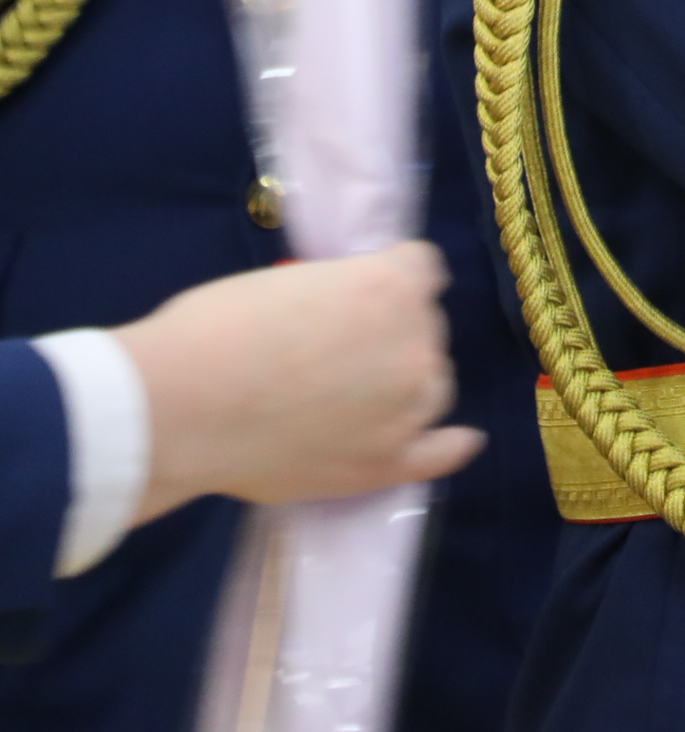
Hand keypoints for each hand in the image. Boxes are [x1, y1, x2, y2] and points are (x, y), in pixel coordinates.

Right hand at [115, 241, 485, 522]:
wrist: (175, 409)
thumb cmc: (213, 331)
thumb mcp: (287, 280)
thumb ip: (338, 293)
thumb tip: (346, 310)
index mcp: (392, 286)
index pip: (420, 269)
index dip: (388, 280)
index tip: (362, 295)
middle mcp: (416, 343)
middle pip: (424, 330)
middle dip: (389, 335)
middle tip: (331, 354)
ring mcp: (408, 408)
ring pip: (431, 386)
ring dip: (405, 386)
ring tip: (350, 400)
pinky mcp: (387, 462)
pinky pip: (441, 452)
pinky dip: (450, 445)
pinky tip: (461, 440)